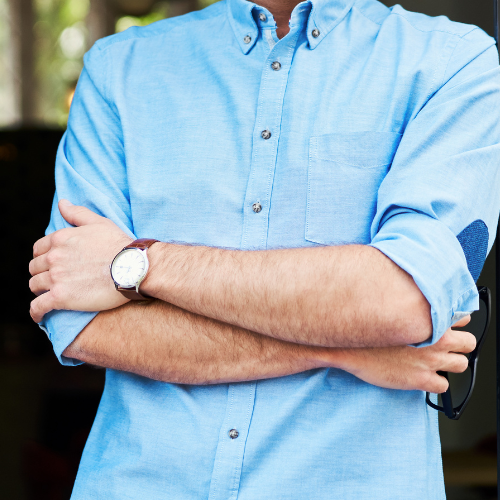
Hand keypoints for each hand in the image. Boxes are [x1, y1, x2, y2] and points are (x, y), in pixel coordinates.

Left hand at [29, 200, 132, 321]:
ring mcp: (56, 277)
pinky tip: (40, 316)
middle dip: (42, 273)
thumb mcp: (100, 223)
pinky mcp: (61, 297)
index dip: (44, 257)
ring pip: (35, 286)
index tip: (52, 264)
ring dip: (40, 290)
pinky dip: (37, 313)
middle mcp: (54, 257)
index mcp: (60, 239)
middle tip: (54, 280)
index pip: (39, 249)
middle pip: (35, 267)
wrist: (132, 267)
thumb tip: (61, 203)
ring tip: (48, 296)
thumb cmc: (119, 244)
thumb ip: (77, 213)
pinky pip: (38, 307)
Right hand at [334, 315, 475, 392]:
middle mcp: (436, 338)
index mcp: (430, 317)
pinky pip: (443, 386)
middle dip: (458, 345)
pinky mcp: (422, 380)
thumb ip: (408, 305)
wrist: (350, 348)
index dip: (453, 322)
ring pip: (461, 365)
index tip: (444, 325)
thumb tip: (414, 300)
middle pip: (469, 343)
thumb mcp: (390, 308)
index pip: (462, 317)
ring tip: (433, 361)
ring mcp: (431, 360)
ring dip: (449, 364)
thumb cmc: (367, 328)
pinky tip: (421, 376)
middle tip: (442, 346)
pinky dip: (435, 383)